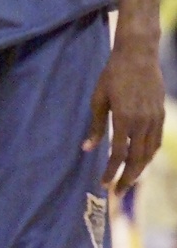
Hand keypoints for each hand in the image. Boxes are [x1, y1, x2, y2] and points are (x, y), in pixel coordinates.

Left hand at [83, 42, 164, 193]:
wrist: (138, 55)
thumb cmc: (112, 74)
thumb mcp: (98, 98)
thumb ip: (95, 125)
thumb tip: (87, 148)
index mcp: (124, 119)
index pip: (118, 154)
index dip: (110, 171)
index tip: (103, 183)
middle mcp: (142, 123)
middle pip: (136, 160)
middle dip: (127, 178)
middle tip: (117, 191)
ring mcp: (155, 119)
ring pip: (149, 154)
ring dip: (139, 169)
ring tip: (128, 179)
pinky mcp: (161, 115)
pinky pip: (156, 142)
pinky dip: (148, 155)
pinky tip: (140, 159)